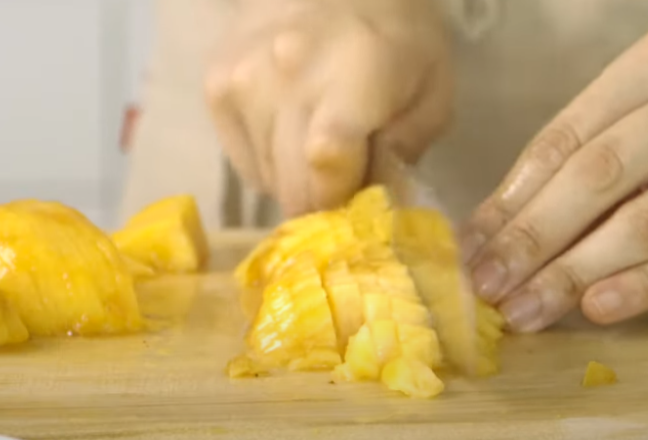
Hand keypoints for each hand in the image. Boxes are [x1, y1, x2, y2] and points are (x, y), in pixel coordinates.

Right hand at [204, 0, 451, 216]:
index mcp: (348, 80)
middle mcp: (282, 81)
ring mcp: (240, 84)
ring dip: (294, 176)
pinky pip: (243, 161)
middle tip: (342, 170)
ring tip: (315, 137)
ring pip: (266, 178)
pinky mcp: (215, 87)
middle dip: (321, 196)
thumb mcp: (432, 90)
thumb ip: (407, 151)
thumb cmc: (395, 31)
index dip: (342, 199)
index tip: (356, 195)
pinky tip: (289, 127)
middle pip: (292, 187)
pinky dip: (268, 161)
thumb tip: (370, 200)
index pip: (325, 172)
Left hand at [462, 32, 647, 331]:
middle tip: (484, 288)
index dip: (508, 200)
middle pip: (592, 178)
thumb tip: (487, 230)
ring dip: (572, 271)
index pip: (559, 144)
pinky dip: (639, 284)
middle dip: (532, 237)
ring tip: (521, 311)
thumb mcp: (622, 121)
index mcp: (639, 80)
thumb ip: (569, 160)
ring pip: (637, 222)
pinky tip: (596, 309)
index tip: (467, 249)